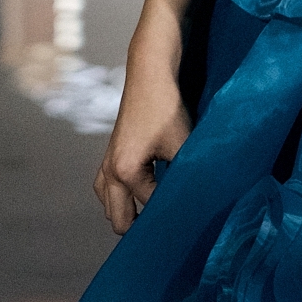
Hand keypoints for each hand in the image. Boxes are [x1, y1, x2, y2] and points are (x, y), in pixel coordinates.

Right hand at [94, 61, 191, 233]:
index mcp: (125, 173)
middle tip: (169, 226)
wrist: (149, 75)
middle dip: (140, 227)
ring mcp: (106, 164)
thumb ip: (184, 177)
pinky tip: (144, 192)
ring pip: (109, 205)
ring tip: (156, 214)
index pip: (148, 211)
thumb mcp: (181, 146)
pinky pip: (107, 189)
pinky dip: (122, 197)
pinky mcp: (110, 155)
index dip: (169, 216)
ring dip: (128, 212)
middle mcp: (109, 172)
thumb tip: (196, 203)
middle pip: (119, 220)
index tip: (187, 223)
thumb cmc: (165, 108)